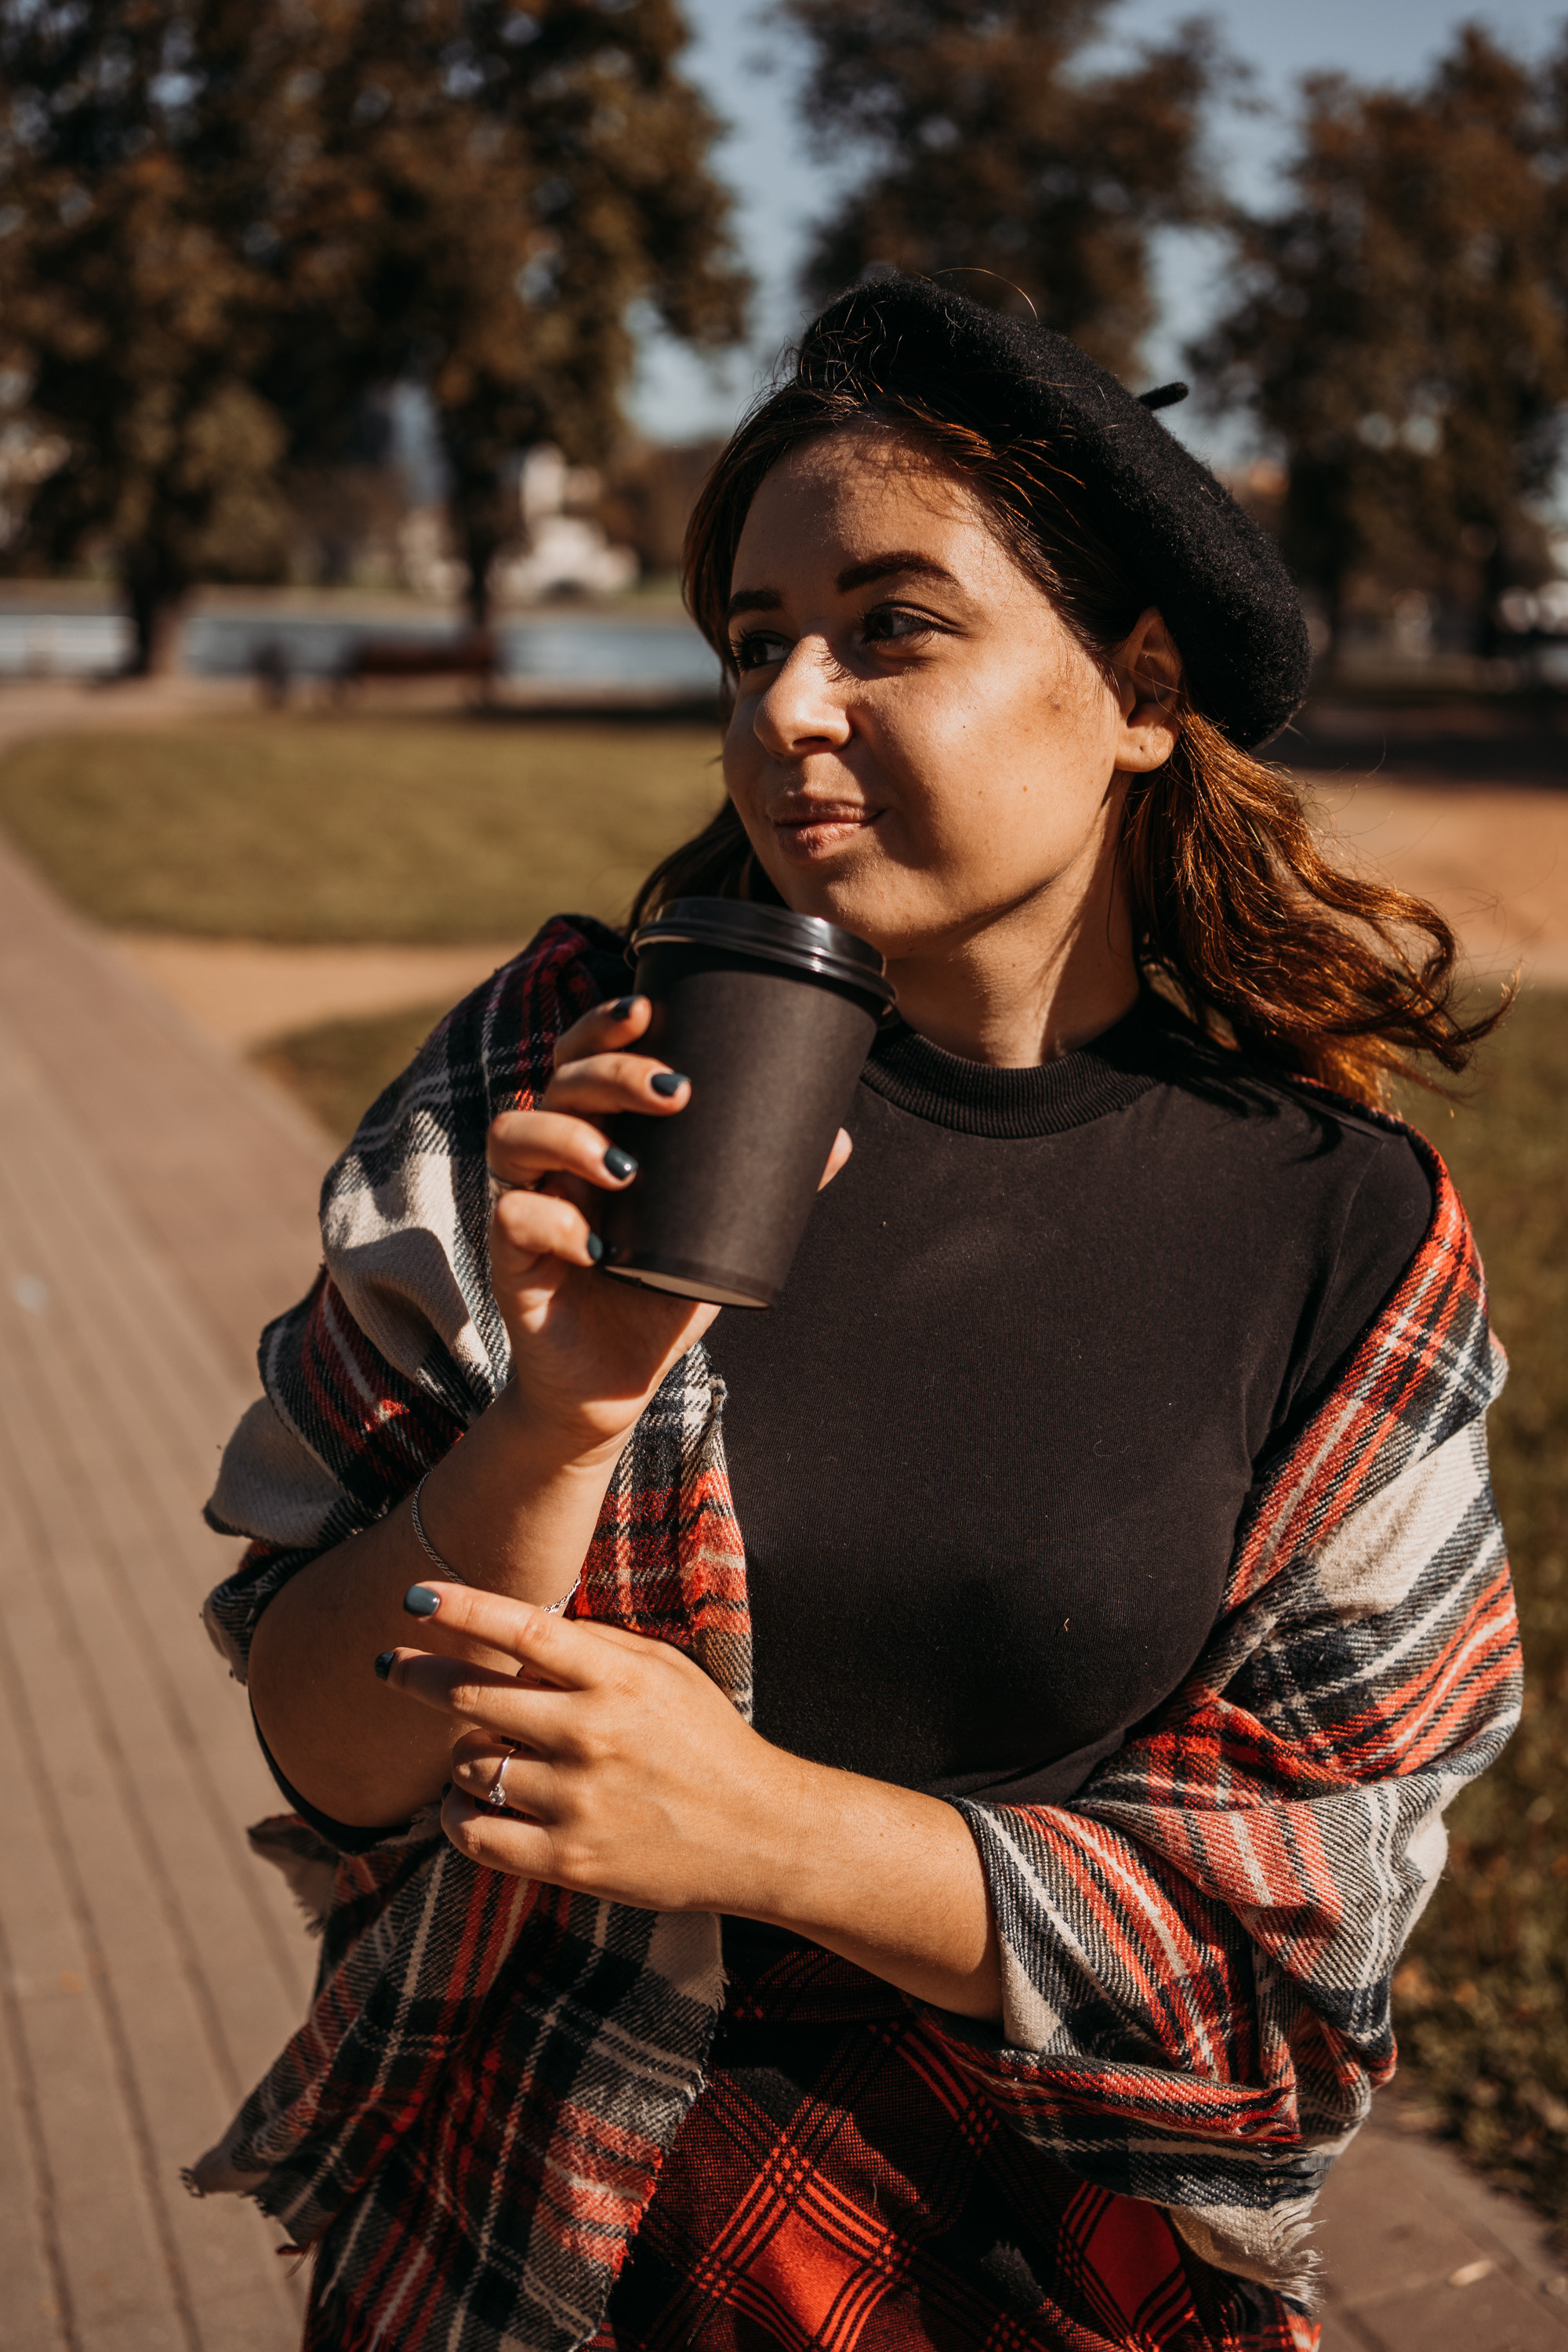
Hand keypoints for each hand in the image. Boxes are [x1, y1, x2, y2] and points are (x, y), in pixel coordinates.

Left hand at [380, 1580, 1002, 2016]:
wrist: (760, 1833)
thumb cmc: (707, 1741)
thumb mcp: (664, 1672)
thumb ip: (594, 1646)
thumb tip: (512, 1625)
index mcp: (619, 1678)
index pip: (523, 1630)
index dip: (461, 1609)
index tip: (413, 1596)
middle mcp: (592, 1735)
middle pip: (472, 1698)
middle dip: (418, 1675)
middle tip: (391, 1664)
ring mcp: (577, 1801)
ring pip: (468, 1766)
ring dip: (455, 1755)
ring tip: (469, 1749)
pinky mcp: (568, 1860)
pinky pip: (474, 1834)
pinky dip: (453, 1817)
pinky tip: (460, 1805)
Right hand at [485, 995, 850, 1461]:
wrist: (612, 1387)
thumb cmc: (655, 1300)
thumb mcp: (716, 1238)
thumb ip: (764, 1189)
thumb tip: (839, 1139)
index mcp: (595, 1137)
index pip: (583, 1058)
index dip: (604, 1027)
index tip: (649, 1010)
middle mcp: (553, 1160)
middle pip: (557, 1081)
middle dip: (611, 1072)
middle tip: (675, 1089)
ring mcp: (526, 1204)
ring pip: (513, 1132)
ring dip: (570, 1136)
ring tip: (627, 1169)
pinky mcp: (509, 1260)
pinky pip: (513, 1218)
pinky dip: (551, 1222)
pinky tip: (595, 1244)